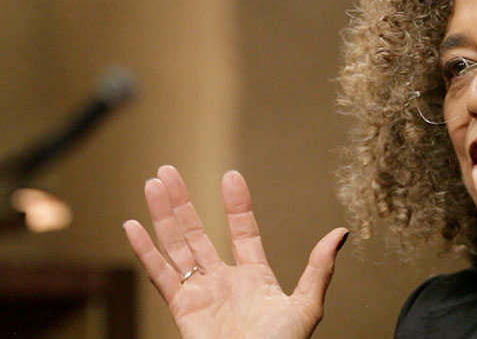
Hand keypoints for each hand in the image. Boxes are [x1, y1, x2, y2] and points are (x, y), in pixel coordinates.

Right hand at [124, 165, 347, 338]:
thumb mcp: (307, 304)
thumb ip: (319, 267)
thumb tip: (340, 233)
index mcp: (254, 278)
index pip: (243, 232)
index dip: (237, 205)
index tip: (231, 176)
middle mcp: (223, 282)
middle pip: (198, 233)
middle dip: (183, 202)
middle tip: (169, 172)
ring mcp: (201, 293)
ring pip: (176, 246)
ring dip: (164, 215)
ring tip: (154, 184)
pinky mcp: (182, 308)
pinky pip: (160, 275)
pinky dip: (145, 251)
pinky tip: (133, 226)